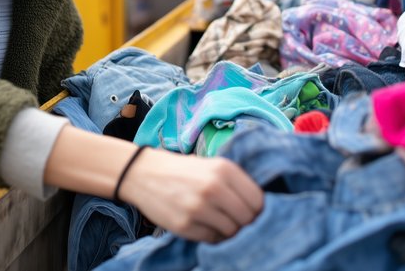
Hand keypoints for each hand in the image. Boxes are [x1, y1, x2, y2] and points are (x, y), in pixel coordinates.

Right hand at [119, 149, 263, 242]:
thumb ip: (236, 182)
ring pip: (231, 231)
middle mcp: (213, 188)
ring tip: (219, 221)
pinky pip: (212, 239)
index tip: (252, 211)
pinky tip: (205, 224)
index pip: (258, 200)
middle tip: (237, 219)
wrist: (144, 174)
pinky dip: (213, 235)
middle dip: (245, 222)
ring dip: (229, 230)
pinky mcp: (184, 225)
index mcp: (224, 169)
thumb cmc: (185, 170)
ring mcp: (198, 208)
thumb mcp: (213, 165)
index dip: (258, 209)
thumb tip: (260, 208)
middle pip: (247, 218)